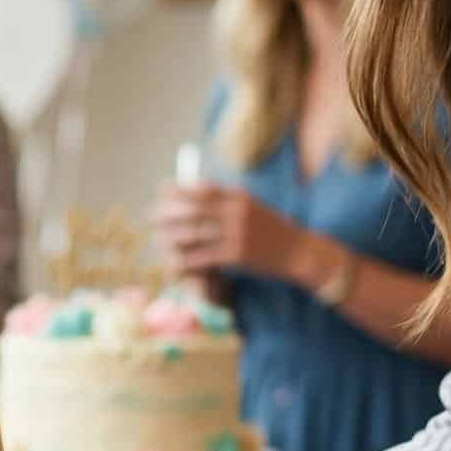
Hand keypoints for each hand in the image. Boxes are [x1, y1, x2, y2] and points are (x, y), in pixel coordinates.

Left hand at [152, 182, 304, 279]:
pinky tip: (172, 261)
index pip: (203, 188)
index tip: (161, 191)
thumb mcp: (253, 207)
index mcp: (240, 197)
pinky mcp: (236, 255)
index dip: (179, 189)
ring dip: (172, 237)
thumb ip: (228, 200)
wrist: (298, 251)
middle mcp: (238, 212)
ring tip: (157, 239)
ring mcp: (237, 233)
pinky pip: (203, 256)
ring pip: (195, 234)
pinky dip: (185, 259)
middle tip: (151, 216)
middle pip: (194, 209)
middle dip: (169, 212)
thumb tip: (198, 191)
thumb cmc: (272, 229)